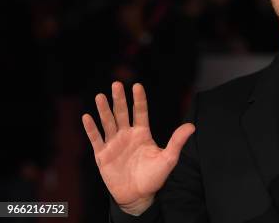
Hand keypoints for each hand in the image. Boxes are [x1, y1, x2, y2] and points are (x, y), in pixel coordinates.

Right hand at [82, 82, 194, 214]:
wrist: (137, 196)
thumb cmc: (153, 177)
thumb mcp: (168, 159)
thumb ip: (177, 142)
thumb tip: (192, 126)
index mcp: (142, 133)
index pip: (140, 112)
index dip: (139, 99)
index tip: (137, 85)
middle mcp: (127, 135)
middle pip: (122, 113)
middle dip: (119, 99)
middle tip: (116, 84)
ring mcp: (114, 144)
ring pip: (108, 123)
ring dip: (104, 110)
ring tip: (100, 96)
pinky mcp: (103, 155)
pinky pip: (96, 139)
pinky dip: (91, 128)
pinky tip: (87, 117)